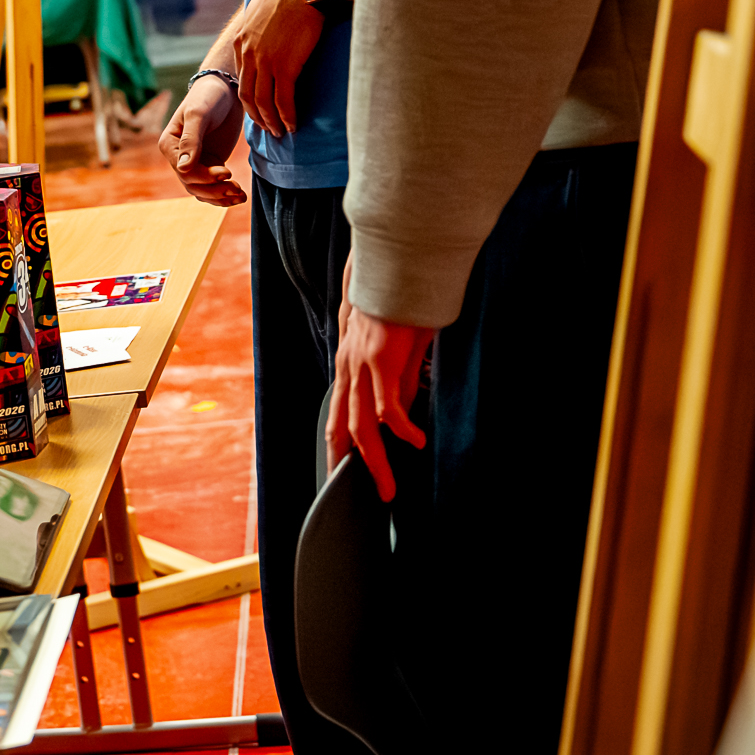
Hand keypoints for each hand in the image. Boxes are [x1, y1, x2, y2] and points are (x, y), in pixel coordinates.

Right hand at [158, 75, 248, 206]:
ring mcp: (195, 162)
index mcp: (170, 144)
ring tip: (240, 195)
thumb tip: (183, 168)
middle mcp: (178, 157)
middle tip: (236, 188)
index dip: (204, 176)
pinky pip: (214, 186)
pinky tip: (240, 196)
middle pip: (193, 185)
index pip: (184, 171)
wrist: (225, 89)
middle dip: (215, 190)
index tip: (227, 171)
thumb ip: (191, 140)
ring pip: (203, 190)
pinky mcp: (210, 164)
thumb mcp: (198, 114)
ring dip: (221, 196)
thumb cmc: (208, 97)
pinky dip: (225, 194)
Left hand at [235, 0, 327, 138]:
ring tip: (280, 132)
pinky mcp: (286, 66)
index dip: (249, 97)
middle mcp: (248, 55)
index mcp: (241, 42)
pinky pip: (283, 100)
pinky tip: (293, 124)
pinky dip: (287, 115)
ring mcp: (266, 62)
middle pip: (248, 95)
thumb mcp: (261, 10)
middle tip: (267, 128)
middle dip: (257, 116)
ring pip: (264, 102)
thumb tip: (265, 33)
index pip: (241, 78)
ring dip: (272, 121)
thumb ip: (258, 28)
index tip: (258, 108)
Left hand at [330, 253, 430, 500]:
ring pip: (362, 426)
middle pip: (346, 429)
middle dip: (356, 468)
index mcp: (350, 364)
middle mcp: (348, 366)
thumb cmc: (402, 298)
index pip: (339, 415)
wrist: (398, 259)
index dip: (340, 448)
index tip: (346, 477)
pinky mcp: (380, 358)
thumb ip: (400, 379)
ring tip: (390, 486)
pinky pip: (388, 406)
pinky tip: (415, 441)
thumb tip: (405, 412)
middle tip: (376, 495)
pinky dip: (401, 428)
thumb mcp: (400, 347)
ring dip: (377, 461)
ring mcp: (361, 363)